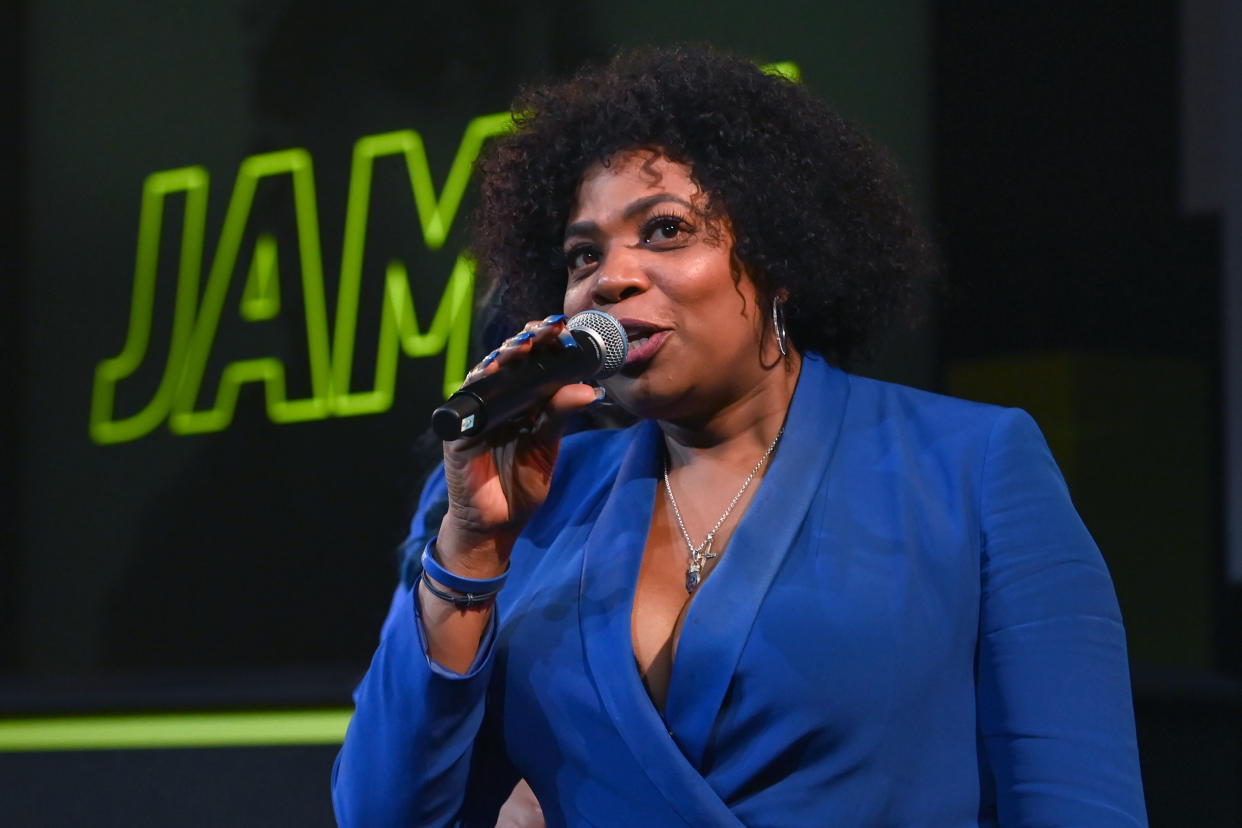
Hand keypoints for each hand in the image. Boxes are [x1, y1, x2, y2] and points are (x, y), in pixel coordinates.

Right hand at [438, 315, 600, 574]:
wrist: (499, 522)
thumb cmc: (522, 481)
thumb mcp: (547, 445)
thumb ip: (561, 414)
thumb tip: (588, 388)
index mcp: (519, 400)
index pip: (531, 363)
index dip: (544, 343)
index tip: (564, 328)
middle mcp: (495, 399)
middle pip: (508, 361)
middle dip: (526, 341)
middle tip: (548, 329)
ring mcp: (474, 412)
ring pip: (486, 373)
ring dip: (504, 356)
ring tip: (525, 345)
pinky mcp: (457, 431)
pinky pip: (466, 402)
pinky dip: (479, 385)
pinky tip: (493, 371)